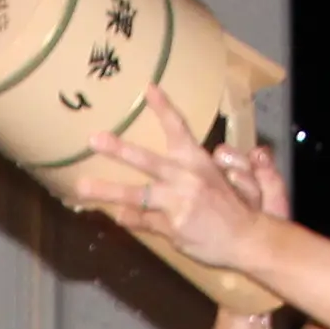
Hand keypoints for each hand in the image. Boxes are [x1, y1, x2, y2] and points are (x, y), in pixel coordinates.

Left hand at [77, 88, 292, 278]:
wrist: (248, 239)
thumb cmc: (238, 207)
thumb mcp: (226, 179)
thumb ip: (205, 167)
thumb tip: (208, 151)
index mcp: (199, 162)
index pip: (179, 129)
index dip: (163, 108)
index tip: (148, 88)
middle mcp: (186, 179)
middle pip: (147, 160)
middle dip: (119, 149)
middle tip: (94, 139)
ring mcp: (178, 204)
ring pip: (136, 195)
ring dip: (107, 190)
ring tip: (81, 188)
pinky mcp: (172, 227)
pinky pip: (144, 221)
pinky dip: (129, 218)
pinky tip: (115, 215)